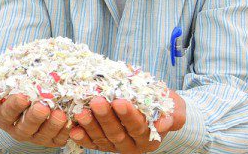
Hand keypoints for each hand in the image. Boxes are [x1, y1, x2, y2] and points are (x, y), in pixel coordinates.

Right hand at [0, 82, 69, 147]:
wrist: (29, 101)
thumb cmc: (16, 88)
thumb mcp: (6, 83)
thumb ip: (0, 81)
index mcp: (4, 116)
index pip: (6, 112)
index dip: (14, 105)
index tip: (23, 96)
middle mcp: (18, 129)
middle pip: (25, 127)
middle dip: (34, 117)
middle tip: (43, 107)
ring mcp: (35, 136)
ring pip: (43, 135)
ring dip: (52, 126)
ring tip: (60, 114)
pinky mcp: (50, 140)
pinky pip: (58, 139)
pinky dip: (65, 132)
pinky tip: (71, 122)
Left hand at [69, 90, 186, 152]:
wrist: (152, 108)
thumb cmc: (162, 104)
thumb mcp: (173, 106)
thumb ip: (171, 115)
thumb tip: (163, 123)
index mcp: (150, 137)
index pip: (138, 127)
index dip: (129, 116)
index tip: (120, 101)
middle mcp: (132, 145)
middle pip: (117, 133)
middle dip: (106, 118)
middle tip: (97, 101)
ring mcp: (115, 146)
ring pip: (102, 139)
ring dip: (90, 126)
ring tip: (81, 112)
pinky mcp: (102, 144)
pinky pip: (91, 143)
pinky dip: (82, 137)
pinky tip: (74, 129)